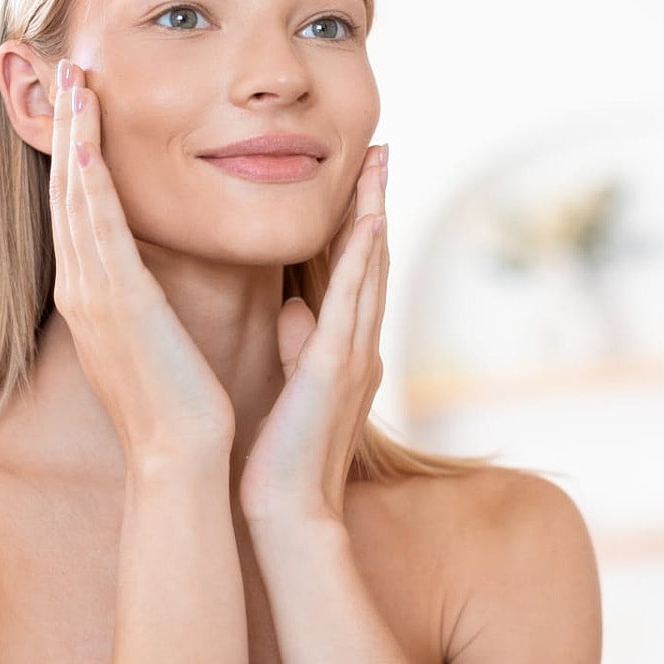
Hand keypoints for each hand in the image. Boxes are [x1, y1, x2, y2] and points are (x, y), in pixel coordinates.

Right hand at [49, 60, 234, 468]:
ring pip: (75, 198)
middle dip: (65, 128)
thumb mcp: (155, 337)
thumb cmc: (177, 402)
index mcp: (96, 295)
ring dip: (72, 136)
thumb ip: (148, 302)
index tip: (81, 105)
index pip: (81, 209)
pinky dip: (88, 182)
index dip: (77, 154)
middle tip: (63, 69)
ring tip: (72, 81)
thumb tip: (154, 280)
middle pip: (66, 192)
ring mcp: (93, 293)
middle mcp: (83, 288)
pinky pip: (98, 228)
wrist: (178, 454)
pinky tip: (85, 142)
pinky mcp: (117, 301)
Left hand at [238, 143, 389, 526]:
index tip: (359, 178)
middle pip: (371, 259)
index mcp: (343, 349)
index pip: (353, 273)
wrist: (288, 512)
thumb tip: (292, 307)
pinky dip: (361, 258)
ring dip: (375, 213)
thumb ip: (297, 344)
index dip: (359, 223)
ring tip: (378, 165)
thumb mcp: (292, 389)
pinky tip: (368, 221)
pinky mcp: (336, 367)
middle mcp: (358, 345)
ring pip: (369, 268)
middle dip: (375, 202)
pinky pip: (353, 301)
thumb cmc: (284, 458)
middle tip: (379, 150)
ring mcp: (353, 354)